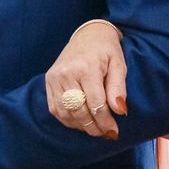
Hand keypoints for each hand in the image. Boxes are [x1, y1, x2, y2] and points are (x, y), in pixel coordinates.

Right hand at [45, 20, 127, 139]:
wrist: (87, 34)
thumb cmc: (106, 50)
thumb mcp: (119, 64)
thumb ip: (118, 87)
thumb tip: (120, 111)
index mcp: (86, 68)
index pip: (95, 104)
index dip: (105, 121)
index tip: (114, 132)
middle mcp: (66, 73)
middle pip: (79, 111)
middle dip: (94, 127)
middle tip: (106, 134)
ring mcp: (54, 78)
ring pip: (65, 113)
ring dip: (81, 126)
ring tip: (95, 129)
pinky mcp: (48, 82)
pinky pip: (56, 109)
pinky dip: (69, 120)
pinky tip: (82, 122)